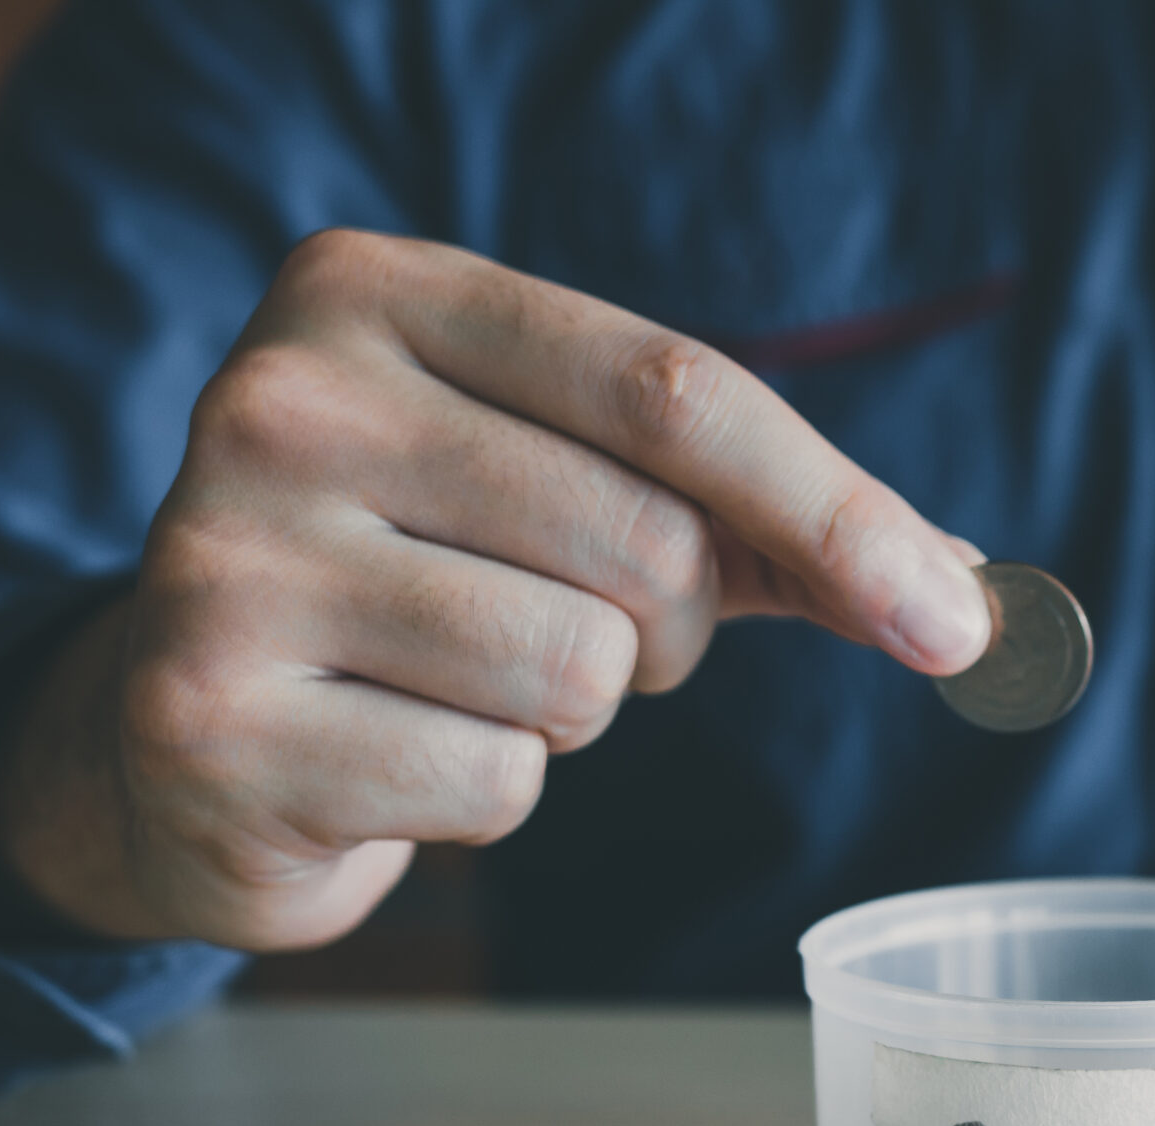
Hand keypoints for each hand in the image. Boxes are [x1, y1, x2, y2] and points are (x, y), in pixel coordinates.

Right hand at [0, 230, 990, 949]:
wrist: (195, 731)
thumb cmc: (428, 588)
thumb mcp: (572, 495)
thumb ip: (753, 524)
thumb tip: (959, 598)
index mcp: (377, 298)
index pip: (675, 391)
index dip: (838, 513)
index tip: (956, 621)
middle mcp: (282, 402)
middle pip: (646, 544)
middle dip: (664, 628)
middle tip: (559, 626)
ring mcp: (230, 561)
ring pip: (578, 674)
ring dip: (568, 716)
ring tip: (454, 686)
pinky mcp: (217, 721)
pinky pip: (495, 785)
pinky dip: (483, 799)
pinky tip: (386, 757)